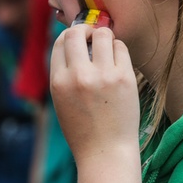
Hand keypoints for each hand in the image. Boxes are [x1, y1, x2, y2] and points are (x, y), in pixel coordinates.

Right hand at [49, 24, 139, 163]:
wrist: (106, 152)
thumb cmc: (83, 128)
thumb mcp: (61, 100)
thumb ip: (64, 72)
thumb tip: (73, 41)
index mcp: (58, 81)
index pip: (60, 42)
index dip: (70, 36)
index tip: (79, 40)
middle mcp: (78, 75)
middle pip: (77, 32)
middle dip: (85, 30)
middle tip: (93, 38)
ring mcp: (102, 75)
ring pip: (102, 34)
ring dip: (104, 36)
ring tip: (107, 47)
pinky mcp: (124, 77)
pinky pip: (121, 47)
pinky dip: (118, 49)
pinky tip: (118, 61)